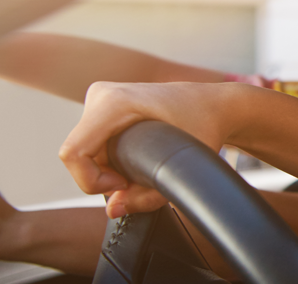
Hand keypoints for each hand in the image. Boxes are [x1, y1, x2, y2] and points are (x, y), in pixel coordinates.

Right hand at [59, 82, 235, 217]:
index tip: (124, 185)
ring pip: (85, 152)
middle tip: (140, 180)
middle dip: (104, 178)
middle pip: (80, 156)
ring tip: (143, 167)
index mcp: (114, 102)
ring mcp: (100, 99)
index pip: (74, 153)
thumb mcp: (182, 165)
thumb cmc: (204, 127)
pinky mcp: (103, 108)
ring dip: (108, 170)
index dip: (92, 180)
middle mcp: (101, 95)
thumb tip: (113, 209)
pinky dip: (110, 160)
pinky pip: (92, 145)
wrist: (214, 104)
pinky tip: (136, 158)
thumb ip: (148, 195)